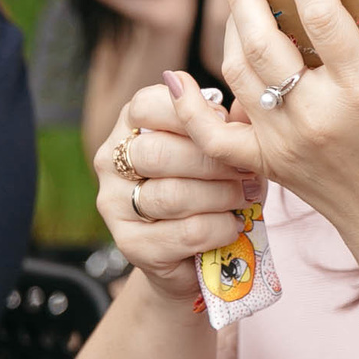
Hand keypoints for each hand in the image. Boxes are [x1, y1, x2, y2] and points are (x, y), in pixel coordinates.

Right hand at [94, 81, 263, 305]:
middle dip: (213, 161)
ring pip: (172, 195)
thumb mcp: (221, 150)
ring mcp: (115, 205)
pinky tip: (233, 225)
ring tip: (246, 198)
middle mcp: (111, 162)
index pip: (146, 105)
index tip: (224, 128)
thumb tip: (241, 107)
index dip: (190, 114)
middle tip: (246, 170)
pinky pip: (185, 232)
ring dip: (221, 196)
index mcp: (129, 126)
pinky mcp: (131, 244)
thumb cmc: (210, 187)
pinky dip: (220, 228)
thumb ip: (228, 125)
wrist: (194, 253)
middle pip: (158, 152)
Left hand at [175, 0, 358, 297]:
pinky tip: (175, 77)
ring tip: (233, 0)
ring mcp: (286, 141)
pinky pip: (214, 135)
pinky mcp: (266, 163)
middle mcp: (319, 114)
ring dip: (228, 30)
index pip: (323, 16)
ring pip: (237, 73)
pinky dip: (188, 108)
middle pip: (265, 39)